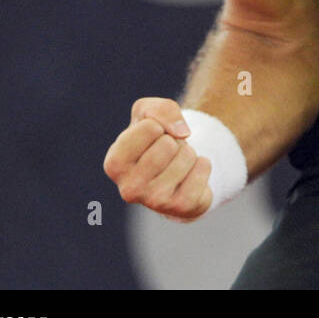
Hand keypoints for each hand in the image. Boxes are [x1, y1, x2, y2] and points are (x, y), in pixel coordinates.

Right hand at [103, 97, 212, 221]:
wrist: (175, 172)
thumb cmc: (155, 140)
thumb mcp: (150, 114)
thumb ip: (161, 109)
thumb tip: (181, 133)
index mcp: (114, 164)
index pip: (149, 127)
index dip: (158, 125)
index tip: (153, 138)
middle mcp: (129, 188)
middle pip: (168, 144)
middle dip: (175, 141)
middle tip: (168, 153)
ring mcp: (154, 202)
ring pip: (186, 156)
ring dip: (189, 153)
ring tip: (178, 164)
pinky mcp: (181, 207)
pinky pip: (203, 170)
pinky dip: (203, 164)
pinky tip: (191, 175)